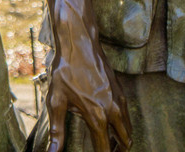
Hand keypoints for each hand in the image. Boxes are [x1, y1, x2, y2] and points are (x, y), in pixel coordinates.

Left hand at [45, 10, 130, 151]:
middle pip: (125, 143)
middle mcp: (114, 111)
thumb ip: (57, 130)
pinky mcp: (121, 92)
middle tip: (105, 151)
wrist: (79, 43)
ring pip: (128, 130)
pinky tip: (108, 124)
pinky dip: (122, 126)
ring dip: (121, 140)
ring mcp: (120, 101)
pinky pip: (126, 116)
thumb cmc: (64, 71)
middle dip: (117, 151)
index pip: (105, 149)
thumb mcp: (56, 100)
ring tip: (108, 144)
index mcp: (97, 116)